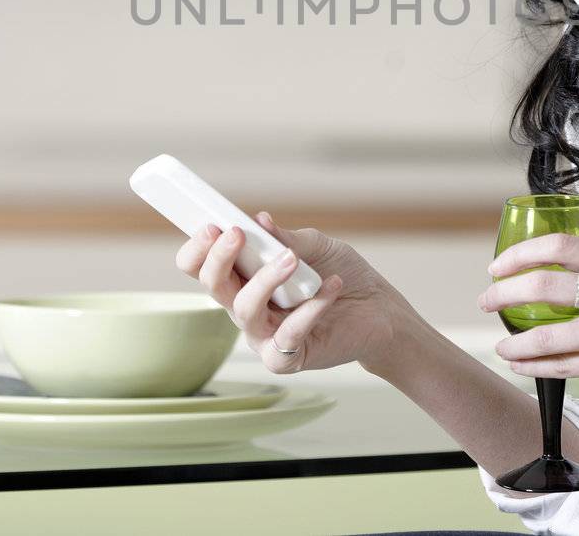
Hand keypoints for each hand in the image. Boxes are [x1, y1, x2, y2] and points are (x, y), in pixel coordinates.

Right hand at [174, 212, 405, 375]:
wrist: (379, 310)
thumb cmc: (341, 274)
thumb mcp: (316, 247)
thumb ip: (287, 238)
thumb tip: (261, 221)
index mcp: (244, 277)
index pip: (202, 267)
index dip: (199, 248)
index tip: (211, 225)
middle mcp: (247, 307)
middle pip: (214, 286)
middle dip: (218, 258)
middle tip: (236, 234)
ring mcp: (265, 335)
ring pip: (244, 310)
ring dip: (265, 280)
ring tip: (292, 259)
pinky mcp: (289, 357)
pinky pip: (288, 335)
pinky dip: (309, 309)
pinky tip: (329, 287)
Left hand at [479, 233, 578, 400]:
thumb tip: (565, 276)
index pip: (561, 246)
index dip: (521, 254)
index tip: (499, 265)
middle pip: (544, 286)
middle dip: (504, 294)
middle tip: (486, 300)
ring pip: (548, 335)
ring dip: (515, 341)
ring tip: (501, 344)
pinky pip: (566, 367)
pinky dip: (536, 367)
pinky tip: (522, 366)